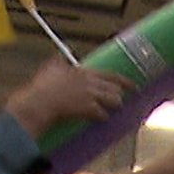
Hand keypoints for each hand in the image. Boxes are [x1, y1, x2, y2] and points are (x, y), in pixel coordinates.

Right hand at [3, 60, 131, 136]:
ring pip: (113, 100)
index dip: (125, 81)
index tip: (134, 85)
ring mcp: (90, 95)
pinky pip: (103, 114)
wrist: (39, 102)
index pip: (110, 75)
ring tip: (111, 110)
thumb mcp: (51, 69)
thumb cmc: (42, 88)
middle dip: (118, 95)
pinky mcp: (88, 108)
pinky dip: (102, 117)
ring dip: (113, 106)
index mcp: (83, 72)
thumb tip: (58, 54)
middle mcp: (90, 82)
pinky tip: (100, 119)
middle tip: (119, 101)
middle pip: (115, 88)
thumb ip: (58, 62)